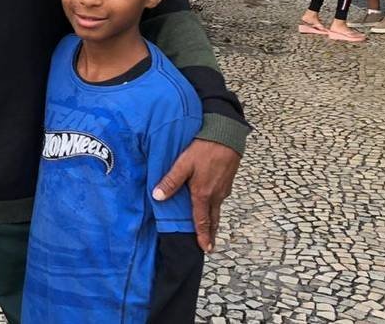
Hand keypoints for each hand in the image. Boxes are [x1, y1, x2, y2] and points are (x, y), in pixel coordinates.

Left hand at [153, 138, 240, 252]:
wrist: (226, 136)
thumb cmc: (204, 150)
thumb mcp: (183, 164)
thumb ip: (170, 181)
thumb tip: (157, 197)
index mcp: (203, 194)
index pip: (201, 220)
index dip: (202, 236)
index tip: (205, 249)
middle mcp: (216, 195)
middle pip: (213, 219)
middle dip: (211, 234)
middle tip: (210, 246)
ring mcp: (224, 189)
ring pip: (218, 209)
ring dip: (214, 221)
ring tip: (211, 229)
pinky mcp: (228, 181)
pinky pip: (220, 199)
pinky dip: (216, 207)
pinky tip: (212, 204)